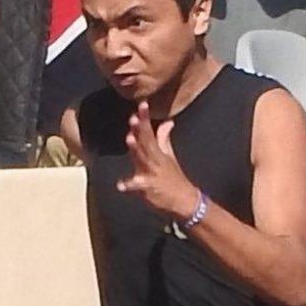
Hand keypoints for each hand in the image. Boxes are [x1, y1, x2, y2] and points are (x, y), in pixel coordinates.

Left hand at [114, 104, 198, 222]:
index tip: (142, 104)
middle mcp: (154, 161)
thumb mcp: (170, 156)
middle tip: (134, 117)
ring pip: (141, 160)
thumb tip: (167, 122)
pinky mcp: (148, 189)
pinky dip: (129, 185)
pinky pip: (137, 187)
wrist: (184, 201)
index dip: (145, 118)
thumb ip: (164, 138)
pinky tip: (121, 185)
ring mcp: (150, 174)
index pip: (150, 132)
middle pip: (145, 143)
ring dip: (136, 150)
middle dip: (140, 130)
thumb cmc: (175, 178)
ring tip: (130, 138)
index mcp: (158, 152)